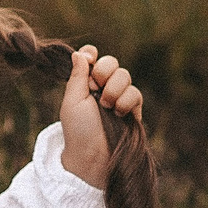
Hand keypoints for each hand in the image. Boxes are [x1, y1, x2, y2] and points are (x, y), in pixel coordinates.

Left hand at [56, 44, 142, 189]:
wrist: (93, 154)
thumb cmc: (78, 130)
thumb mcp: (72, 101)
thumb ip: (77, 76)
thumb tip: (79, 53)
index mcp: (85, 83)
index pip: (92, 58)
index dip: (91, 54)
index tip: (89, 59)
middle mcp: (103, 87)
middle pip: (111, 62)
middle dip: (103, 72)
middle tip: (95, 87)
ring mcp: (119, 97)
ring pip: (124, 75)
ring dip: (113, 90)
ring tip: (106, 107)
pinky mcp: (134, 109)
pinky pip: (135, 93)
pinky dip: (125, 101)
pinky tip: (118, 114)